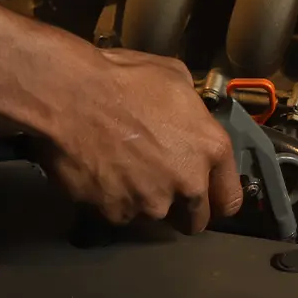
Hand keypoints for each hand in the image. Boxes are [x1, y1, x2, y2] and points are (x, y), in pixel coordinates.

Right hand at [39, 48, 242, 231]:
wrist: (69, 96)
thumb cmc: (122, 79)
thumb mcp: (174, 77)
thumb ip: (193, 110)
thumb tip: (190, 115)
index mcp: (211, 150)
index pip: (228, 200)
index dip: (215, 199)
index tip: (204, 197)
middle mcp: (188, 184)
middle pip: (194, 221)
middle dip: (180, 208)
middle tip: (159, 185)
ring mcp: (151, 204)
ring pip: (152, 215)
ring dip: (143, 199)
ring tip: (122, 169)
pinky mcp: (116, 214)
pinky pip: (118, 213)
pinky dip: (112, 199)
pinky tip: (101, 172)